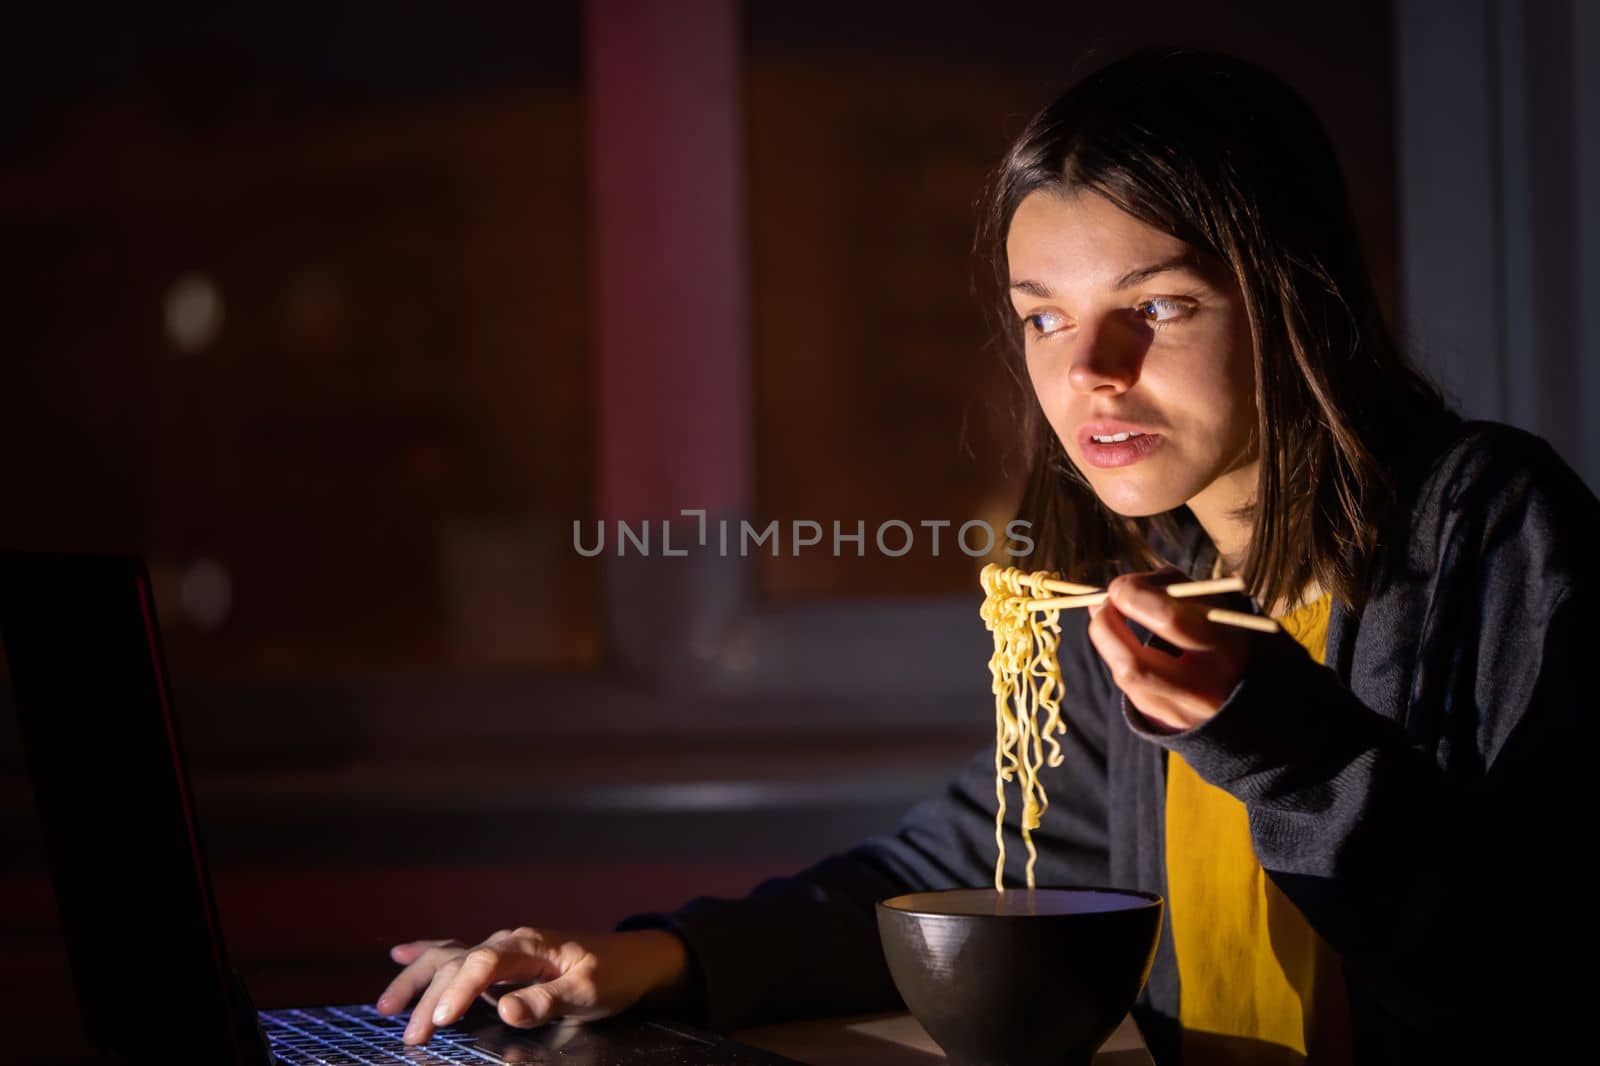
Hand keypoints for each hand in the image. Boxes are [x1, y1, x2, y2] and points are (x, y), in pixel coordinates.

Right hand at [375, 927, 689, 1044]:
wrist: (634, 959)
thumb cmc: (613, 974)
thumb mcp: (588, 993)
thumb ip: (546, 1002)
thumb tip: (504, 1011)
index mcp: (528, 945)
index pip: (483, 963)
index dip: (460, 990)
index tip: (442, 1020)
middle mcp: (509, 942)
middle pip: (458, 964)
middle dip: (429, 998)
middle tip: (411, 1035)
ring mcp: (503, 950)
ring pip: (449, 958)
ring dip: (417, 980)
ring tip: (385, 1007)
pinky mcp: (503, 963)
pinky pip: (458, 954)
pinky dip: (428, 954)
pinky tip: (400, 954)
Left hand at [1086, 567, 1256, 732]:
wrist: (1246, 686)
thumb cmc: (1222, 629)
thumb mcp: (1211, 601)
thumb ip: (1168, 586)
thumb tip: (1116, 591)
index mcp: (1228, 649)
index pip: (1170, 621)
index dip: (1133, 598)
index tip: (1120, 586)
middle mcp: (1207, 689)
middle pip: (1135, 665)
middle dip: (1107, 626)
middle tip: (1104, 604)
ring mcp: (1184, 713)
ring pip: (1127, 677)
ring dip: (1107, 640)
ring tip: (1110, 617)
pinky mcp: (1166, 720)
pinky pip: (1130, 686)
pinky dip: (1118, 657)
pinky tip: (1123, 641)